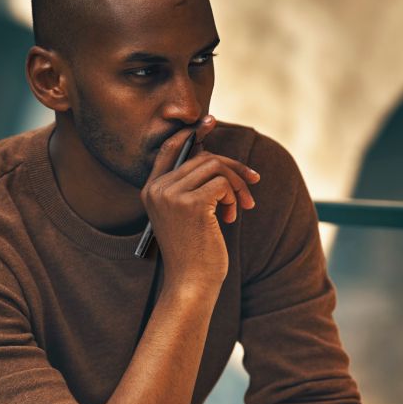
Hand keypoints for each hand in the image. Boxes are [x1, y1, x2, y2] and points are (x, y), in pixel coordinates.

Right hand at [140, 115, 259, 290]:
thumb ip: (193, 186)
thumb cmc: (194, 252)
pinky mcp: (189, 203)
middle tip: (251, 188)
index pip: (168, 148)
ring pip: (215, 166)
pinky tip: (230, 217)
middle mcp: (157, 189)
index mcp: (151, 191)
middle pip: (202, 157)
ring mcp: (171, 195)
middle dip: (233, 170)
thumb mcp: (187, 214)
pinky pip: (222, 182)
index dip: (190, 133)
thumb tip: (212, 155)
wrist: (191, 283)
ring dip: (236, 185)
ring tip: (240, 208)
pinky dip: (234, 196)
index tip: (209, 120)